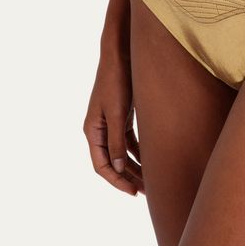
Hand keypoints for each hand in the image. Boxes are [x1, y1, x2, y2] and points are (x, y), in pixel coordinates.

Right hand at [83, 49, 143, 196]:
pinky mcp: (121, 114)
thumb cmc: (116, 80)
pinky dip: (138, 151)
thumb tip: (117, 170)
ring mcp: (110, 121)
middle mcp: (99, 129)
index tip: (133, 193)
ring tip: (151, 180)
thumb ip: (116, 141)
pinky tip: (152, 159)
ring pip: (122, 152)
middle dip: (128, 177)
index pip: (102, 166)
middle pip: (113, 162)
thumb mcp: (117, 113)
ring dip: (134, 166)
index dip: (116, 181)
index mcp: (92, 130)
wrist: (121, 53)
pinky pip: (129, 140)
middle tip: (147, 191)